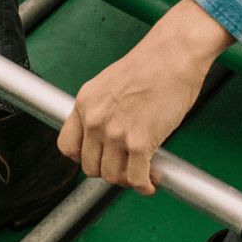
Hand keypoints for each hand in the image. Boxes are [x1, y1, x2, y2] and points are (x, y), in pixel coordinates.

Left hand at [59, 0, 233, 192]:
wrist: (174, 54)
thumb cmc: (151, 64)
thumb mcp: (110, 84)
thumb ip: (102, 109)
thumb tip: (108, 133)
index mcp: (85, 103)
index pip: (67, 147)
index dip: (83, 158)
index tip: (98, 159)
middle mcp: (95, 120)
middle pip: (91, 167)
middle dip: (109, 171)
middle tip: (126, 166)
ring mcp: (116, 133)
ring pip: (113, 176)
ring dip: (128, 180)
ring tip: (142, 173)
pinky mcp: (140, 142)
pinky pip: (137, 178)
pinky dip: (145, 186)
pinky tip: (152, 182)